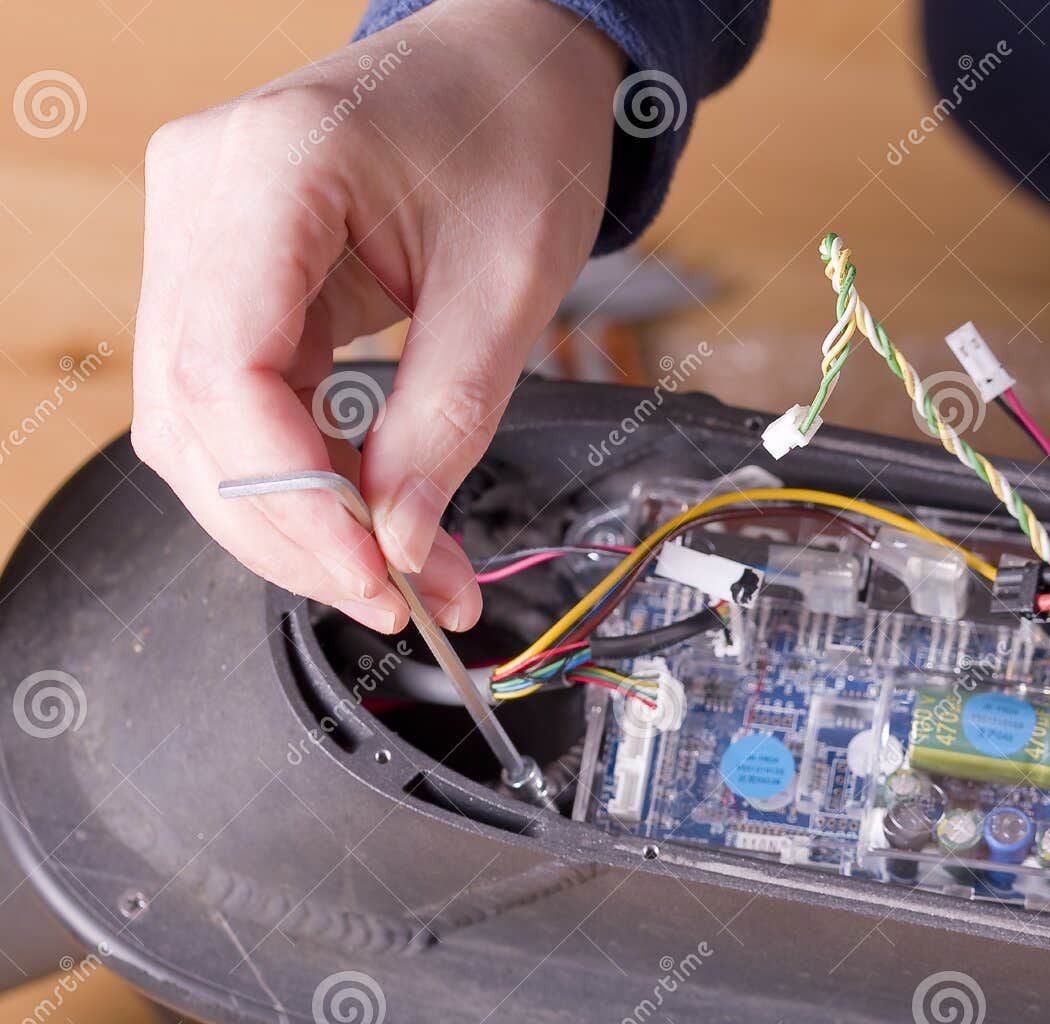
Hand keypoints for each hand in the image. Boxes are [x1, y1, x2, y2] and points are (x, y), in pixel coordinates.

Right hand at [132, 0, 620, 632]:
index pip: (221, 368)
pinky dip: (300, 474)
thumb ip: (447, 422)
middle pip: (193, 414)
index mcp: (273, 169)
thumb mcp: (511, 284)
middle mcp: (203, 195)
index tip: (368, 571)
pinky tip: (367, 516)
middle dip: (292, 531)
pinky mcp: (224, 272)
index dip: (287, 497)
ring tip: (402, 570)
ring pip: (199, 424)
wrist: (509, 60)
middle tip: (396, 596)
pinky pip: (235, 401)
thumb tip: (397, 541)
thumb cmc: (516, 127)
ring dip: (295, 518)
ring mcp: (198, 232)